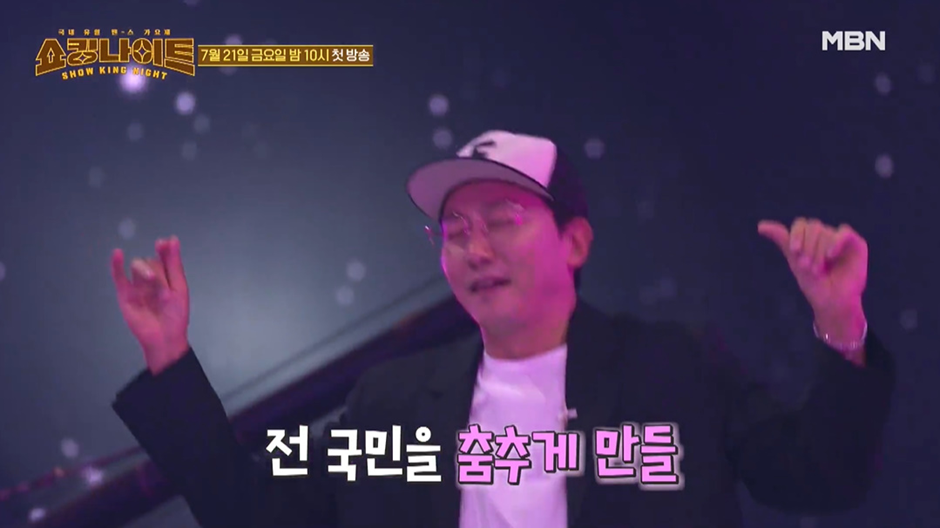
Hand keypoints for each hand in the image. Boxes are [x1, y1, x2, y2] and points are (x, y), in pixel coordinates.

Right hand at [111, 236, 190, 374]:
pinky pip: (118, 276)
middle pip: (151, 262)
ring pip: (137, 267)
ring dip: (143, 269)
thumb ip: (174, 264)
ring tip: (151, 279)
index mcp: (167, 277)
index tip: (163, 243)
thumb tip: (172, 239)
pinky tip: (118, 254)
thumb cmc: (176, 314)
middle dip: (156, 269)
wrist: (164, 337)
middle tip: (160, 282)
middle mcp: (152, 279)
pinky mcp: (125, 294)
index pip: (163, 257)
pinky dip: (116, 265)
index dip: (163, 249)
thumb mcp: (179, 287)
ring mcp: (137, 286)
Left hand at [757, 218, 867, 316]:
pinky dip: (836, 241)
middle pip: (813, 227)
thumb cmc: (814, 284)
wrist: (832, 301)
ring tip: (818, 270)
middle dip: (807, 246)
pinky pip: (845, 232)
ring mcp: (841, 239)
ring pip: (826, 232)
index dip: (796, 235)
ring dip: (819, 251)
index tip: (794, 251)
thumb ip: (783, 240)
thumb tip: (760, 225)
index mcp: (809, 238)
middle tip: (807, 266)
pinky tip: (830, 255)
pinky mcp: (856, 244)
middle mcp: (825, 236)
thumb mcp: (795, 261)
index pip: (801, 224)